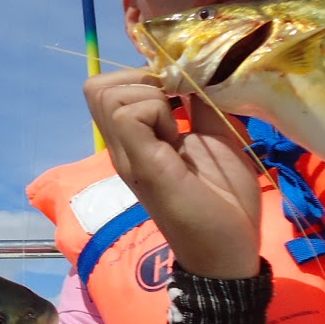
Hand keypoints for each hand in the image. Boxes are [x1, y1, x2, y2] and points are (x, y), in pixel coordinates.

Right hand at [83, 68, 262, 276]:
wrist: (228, 250)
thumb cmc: (225, 199)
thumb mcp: (215, 136)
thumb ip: (199, 106)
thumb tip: (195, 73)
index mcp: (137, 141)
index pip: (106, 88)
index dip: (141, 76)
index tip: (178, 94)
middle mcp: (123, 147)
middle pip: (97, 86)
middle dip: (139, 79)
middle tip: (174, 105)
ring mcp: (127, 156)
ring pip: (107, 95)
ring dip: (148, 96)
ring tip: (177, 125)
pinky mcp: (142, 165)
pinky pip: (126, 115)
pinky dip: (155, 111)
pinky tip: (177, 136)